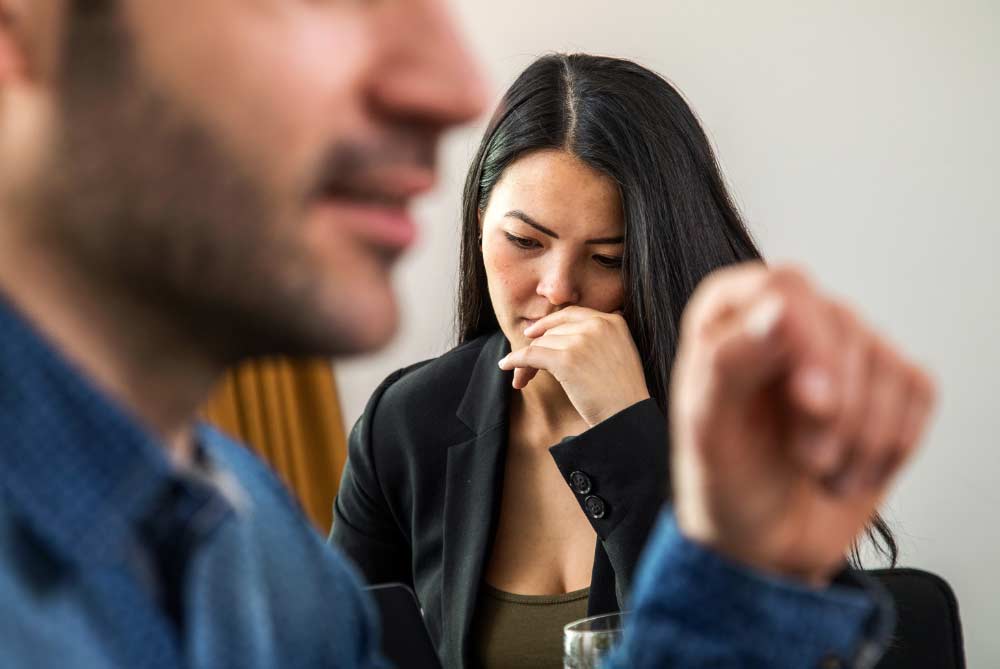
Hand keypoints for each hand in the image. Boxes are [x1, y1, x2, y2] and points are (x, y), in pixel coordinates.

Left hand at [497, 306, 650, 426]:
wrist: (628, 418)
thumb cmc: (622, 394)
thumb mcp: (619, 353)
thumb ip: (600, 337)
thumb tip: (566, 333)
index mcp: (612, 321)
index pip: (571, 314)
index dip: (548, 324)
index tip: (532, 333)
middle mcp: (598, 325)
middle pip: (553, 331)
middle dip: (537, 347)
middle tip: (526, 367)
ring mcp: (582, 341)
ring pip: (541, 344)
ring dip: (527, 362)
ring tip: (523, 379)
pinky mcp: (567, 359)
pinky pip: (531, 355)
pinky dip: (515, 361)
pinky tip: (506, 366)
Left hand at [670, 264, 935, 585]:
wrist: (765, 542)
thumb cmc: (725, 480)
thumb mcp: (705, 431)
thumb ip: (729, 363)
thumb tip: (778, 307)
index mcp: (730, 315)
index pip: (786, 287)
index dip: (807, 340)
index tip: (811, 401)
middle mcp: (790, 319)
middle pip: (842, 326)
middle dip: (833, 409)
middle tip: (806, 459)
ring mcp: (843, 347)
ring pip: (886, 364)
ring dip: (859, 439)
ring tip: (819, 470)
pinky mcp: (888, 383)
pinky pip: (918, 392)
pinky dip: (891, 446)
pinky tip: (852, 468)